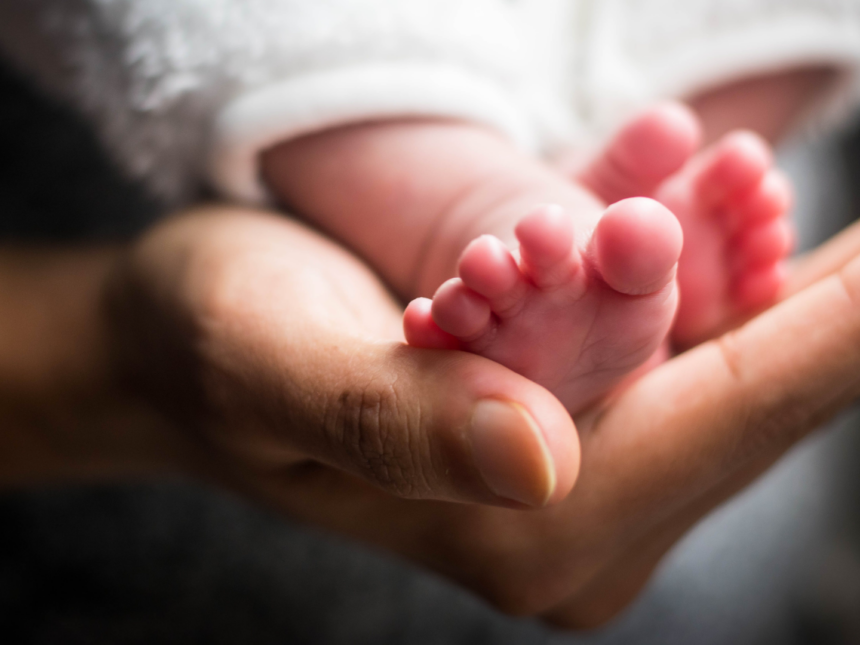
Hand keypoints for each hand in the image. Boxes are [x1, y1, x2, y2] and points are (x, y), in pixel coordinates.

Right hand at [106, 206, 859, 626]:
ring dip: (770, 267)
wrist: (182, 351)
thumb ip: (394, 422)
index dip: (840, 327)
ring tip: (786, 188)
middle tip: (839, 201)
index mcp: (517, 521)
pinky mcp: (561, 424)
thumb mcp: (275, 366)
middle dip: (818, 291)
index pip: (730, 417)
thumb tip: (541, 459)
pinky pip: (669, 343)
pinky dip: (706, 267)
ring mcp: (574, 475)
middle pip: (744, 394)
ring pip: (720, 362)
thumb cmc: (213, 347)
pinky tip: (726, 203)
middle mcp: (567, 516)